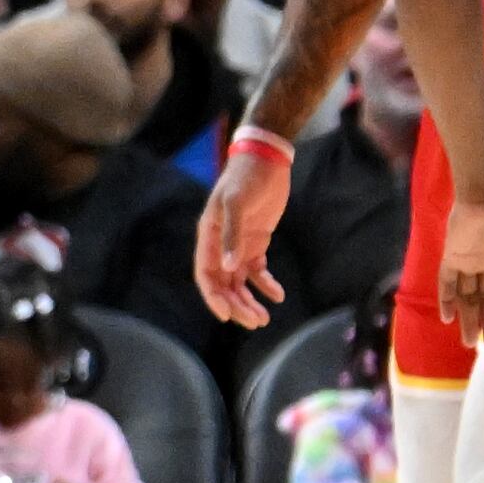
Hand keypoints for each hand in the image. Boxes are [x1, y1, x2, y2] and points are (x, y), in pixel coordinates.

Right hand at [196, 145, 293, 326]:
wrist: (267, 161)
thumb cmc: (247, 179)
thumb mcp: (238, 203)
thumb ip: (232, 235)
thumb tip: (229, 267)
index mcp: (209, 236)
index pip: (206, 274)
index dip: (213, 296)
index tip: (227, 315)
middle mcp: (220, 244)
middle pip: (224, 283)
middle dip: (237, 304)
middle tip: (255, 321)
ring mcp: (238, 245)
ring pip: (239, 281)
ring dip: (249, 300)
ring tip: (264, 318)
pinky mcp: (256, 242)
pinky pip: (257, 271)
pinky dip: (266, 285)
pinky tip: (278, 296)